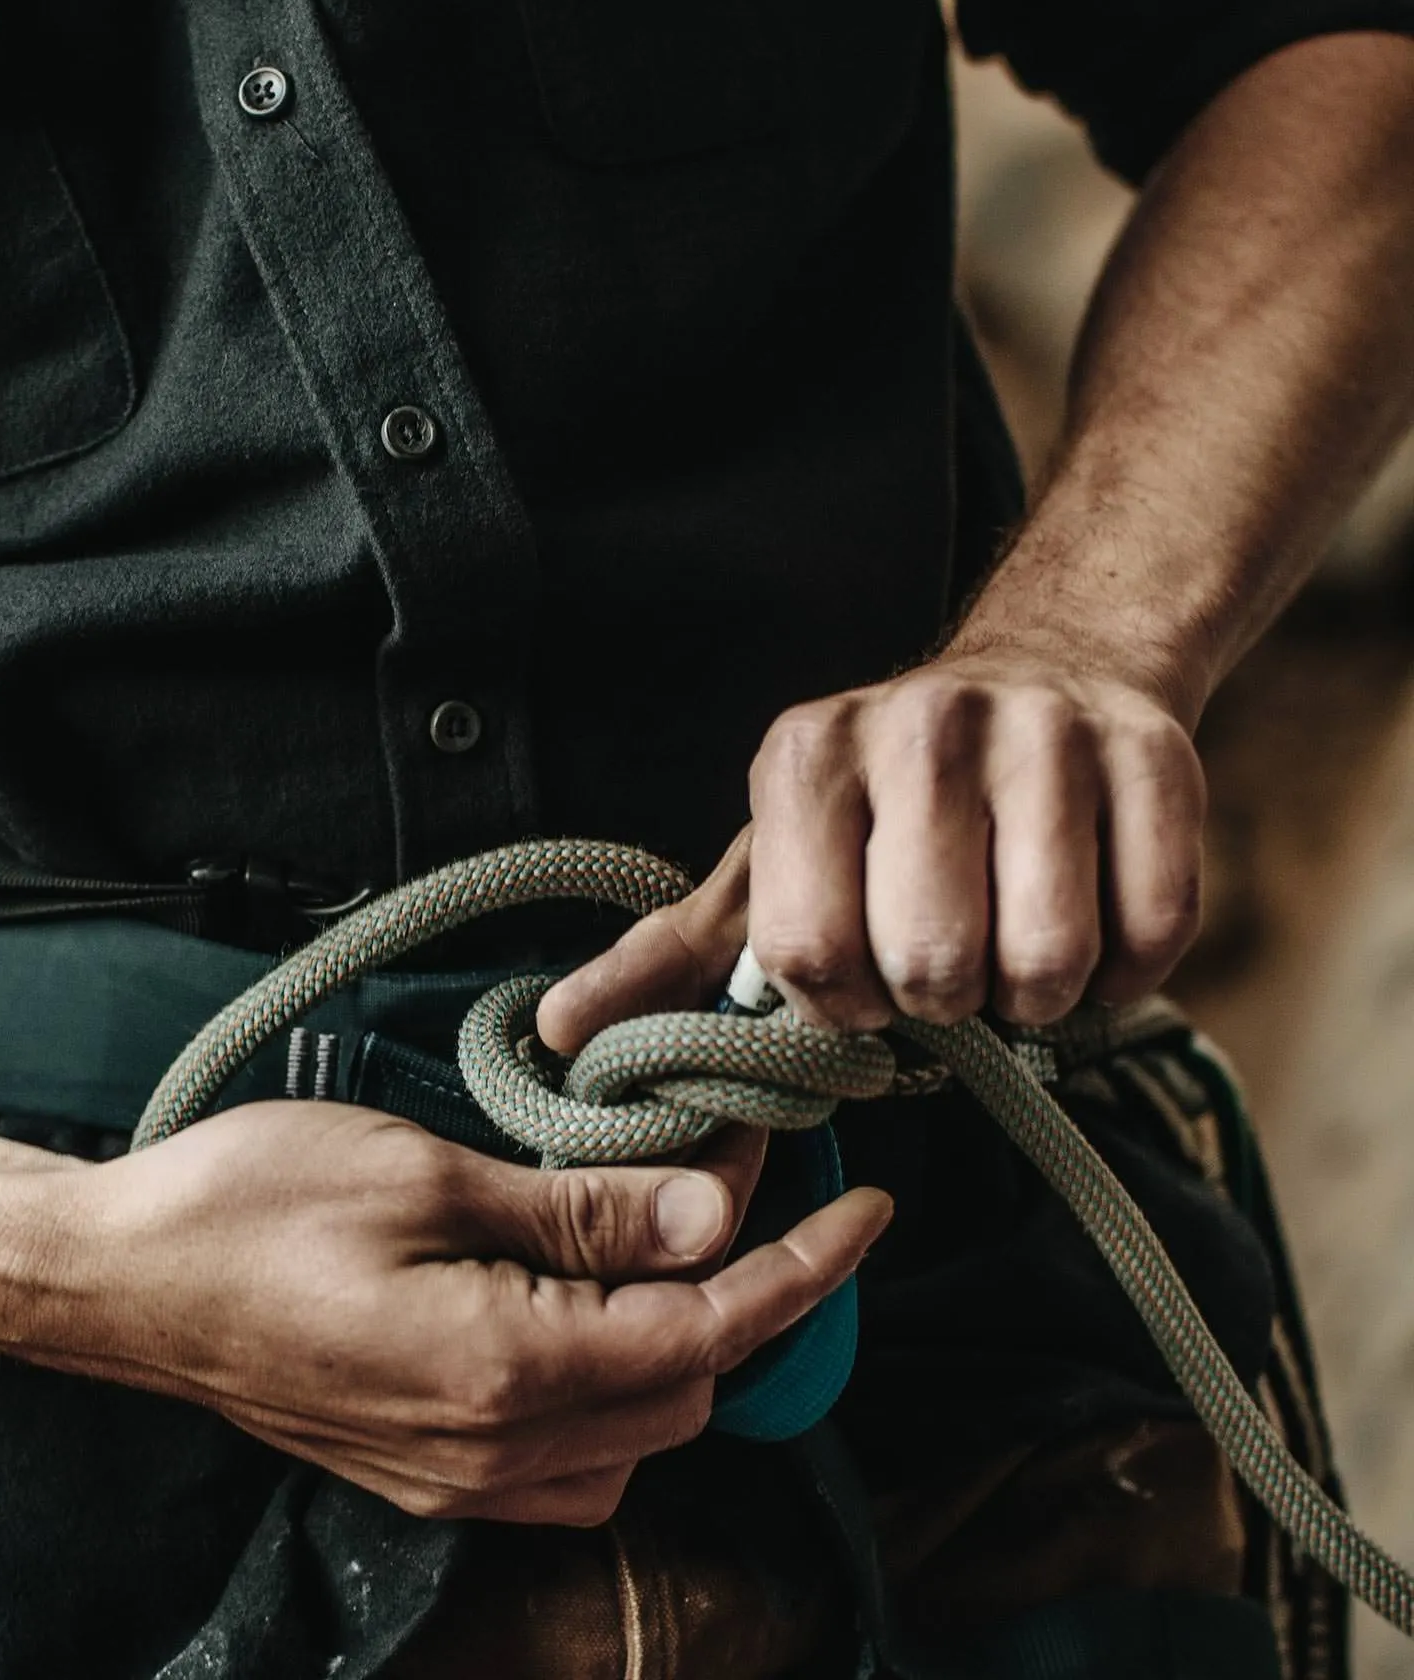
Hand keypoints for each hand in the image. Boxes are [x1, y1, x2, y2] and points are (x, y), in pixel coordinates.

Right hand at [25, 1101, 887, 1524]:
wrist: (118, 1280)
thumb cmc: (250, 1203)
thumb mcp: (423, 1176)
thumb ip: (579, 1214)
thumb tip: (713, 1217)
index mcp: (502, 1372)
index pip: (705, 1331)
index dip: (802, 1271)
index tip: (870, 1211)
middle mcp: (492, 1458)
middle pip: (684, 1392)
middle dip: (740, 1291)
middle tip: (742, 1180)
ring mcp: (454, 1484)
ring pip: (635, 1438)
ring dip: (679, 1344)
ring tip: (670, 1235)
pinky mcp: (422, 1479)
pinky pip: (569, 1466)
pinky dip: (614, 1391)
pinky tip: (589, 1310)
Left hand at [539, 644, 1203, 1052]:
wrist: (1046, 677)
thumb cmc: (885, 807)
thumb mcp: (767, 863)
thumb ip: (669, 959)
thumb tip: (556, 1035)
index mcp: (805, 754)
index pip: (811, 954)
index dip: (844, 1005)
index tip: (861, 981)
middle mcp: (919, 725)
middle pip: (932, 966)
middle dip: (942, 1004)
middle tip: (944, 964)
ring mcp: (1045, 732)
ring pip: (1047, 962)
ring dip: (1036, 998)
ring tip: (1012, 949)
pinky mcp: (1157, 756)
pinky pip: (1151, 935)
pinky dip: (1122, 973)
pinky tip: (1089, 926)